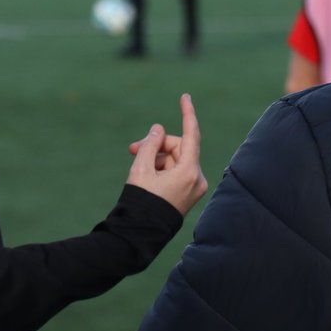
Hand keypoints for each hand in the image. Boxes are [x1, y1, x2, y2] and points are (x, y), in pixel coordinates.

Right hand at [126, 93, 207, 214]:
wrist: (140, 234)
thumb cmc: (140, 201)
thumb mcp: (141, 168)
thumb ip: (151, 144)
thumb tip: (158, 129)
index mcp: (189, 172)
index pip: (191, 134)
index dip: (187, 113)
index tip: (185, 96)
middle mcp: (197, 179)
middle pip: (178, 147)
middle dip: (157, 145)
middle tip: (133, 148)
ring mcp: (194, 187)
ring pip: (175, 159)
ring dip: (157, 158)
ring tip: (137, 166)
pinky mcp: (189, 193)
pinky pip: (177, 171)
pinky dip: (162, 168)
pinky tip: (147, 175)